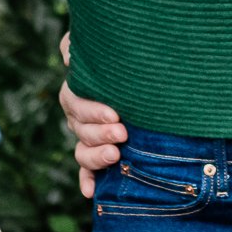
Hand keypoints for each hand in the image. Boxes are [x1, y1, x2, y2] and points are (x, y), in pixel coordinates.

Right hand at [59, 31, 125, 198]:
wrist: (160, 67)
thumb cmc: (134, 49)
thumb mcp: (114, 39)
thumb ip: (83, 43)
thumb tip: (71, 57)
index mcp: (83, 88)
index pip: (74, 101)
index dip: (91, 111)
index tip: (116, 115)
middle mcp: (85, 113)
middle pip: (80, 127)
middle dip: (99, 133)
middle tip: (122, 133)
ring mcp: (93, 135)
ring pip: (82, 150)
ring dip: (95, 156)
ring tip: (115, 155)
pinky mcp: (104, 152)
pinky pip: (88, 170)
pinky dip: (87, 180)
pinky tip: (91, 192)